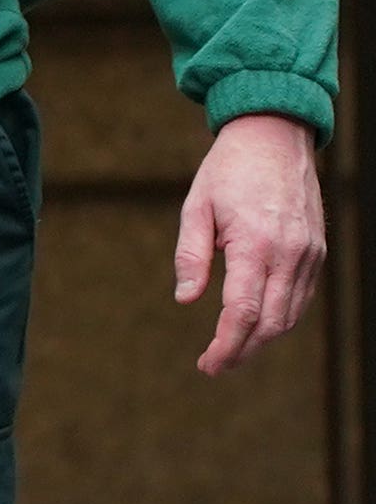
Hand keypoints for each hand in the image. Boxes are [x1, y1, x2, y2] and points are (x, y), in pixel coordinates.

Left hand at [174, 113, 323, 375]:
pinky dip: (282, 317)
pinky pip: (302, 296)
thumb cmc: (228, 170)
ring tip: (233, 351)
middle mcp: (289, 252)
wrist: (275, 136)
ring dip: (263, 339)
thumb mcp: (196, 207)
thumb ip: (191, 255)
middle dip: (243, 351)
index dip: (225, 345)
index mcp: (255, 243)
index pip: (243, 312)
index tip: (207, 365)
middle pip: (271, 323)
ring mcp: (309, 252)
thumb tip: (186, 301)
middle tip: (215, 367)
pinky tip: (258, 324)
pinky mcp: (317, 249)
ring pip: (291, 314)